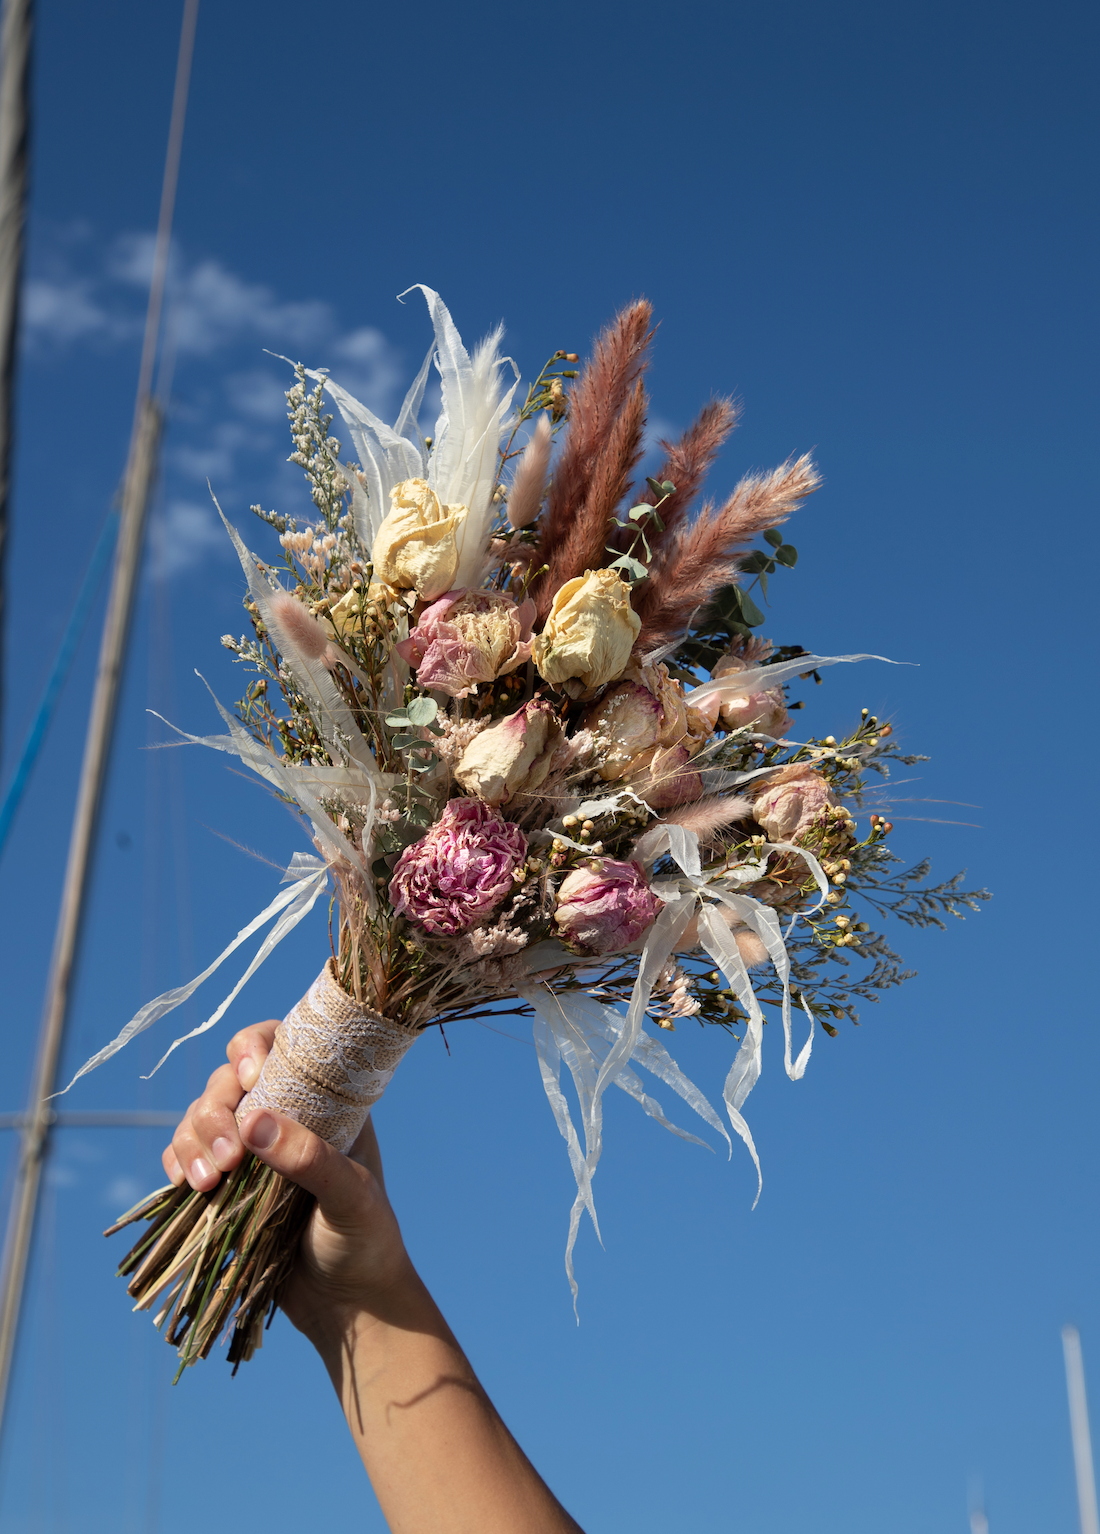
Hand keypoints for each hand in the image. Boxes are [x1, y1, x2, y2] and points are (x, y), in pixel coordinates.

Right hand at [162, 1020, 412, 1338]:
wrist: (349, 1306)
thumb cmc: (366, 1243)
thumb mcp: (351, 1198)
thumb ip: (311, 1159)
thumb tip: (253, 1121)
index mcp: (325, 1103)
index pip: (282, 1047)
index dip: (255, 1047)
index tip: (249, 1074)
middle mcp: (285, 1116)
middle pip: (228, 1082)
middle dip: (216, 1111)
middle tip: (228, 1161)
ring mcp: (252, 1151)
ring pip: (202, 1117)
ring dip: (193, 1140)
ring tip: (206, 1183)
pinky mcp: (225, 1186)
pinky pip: (186, 1156)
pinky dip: (177, 1163)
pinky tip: (185, 1186)